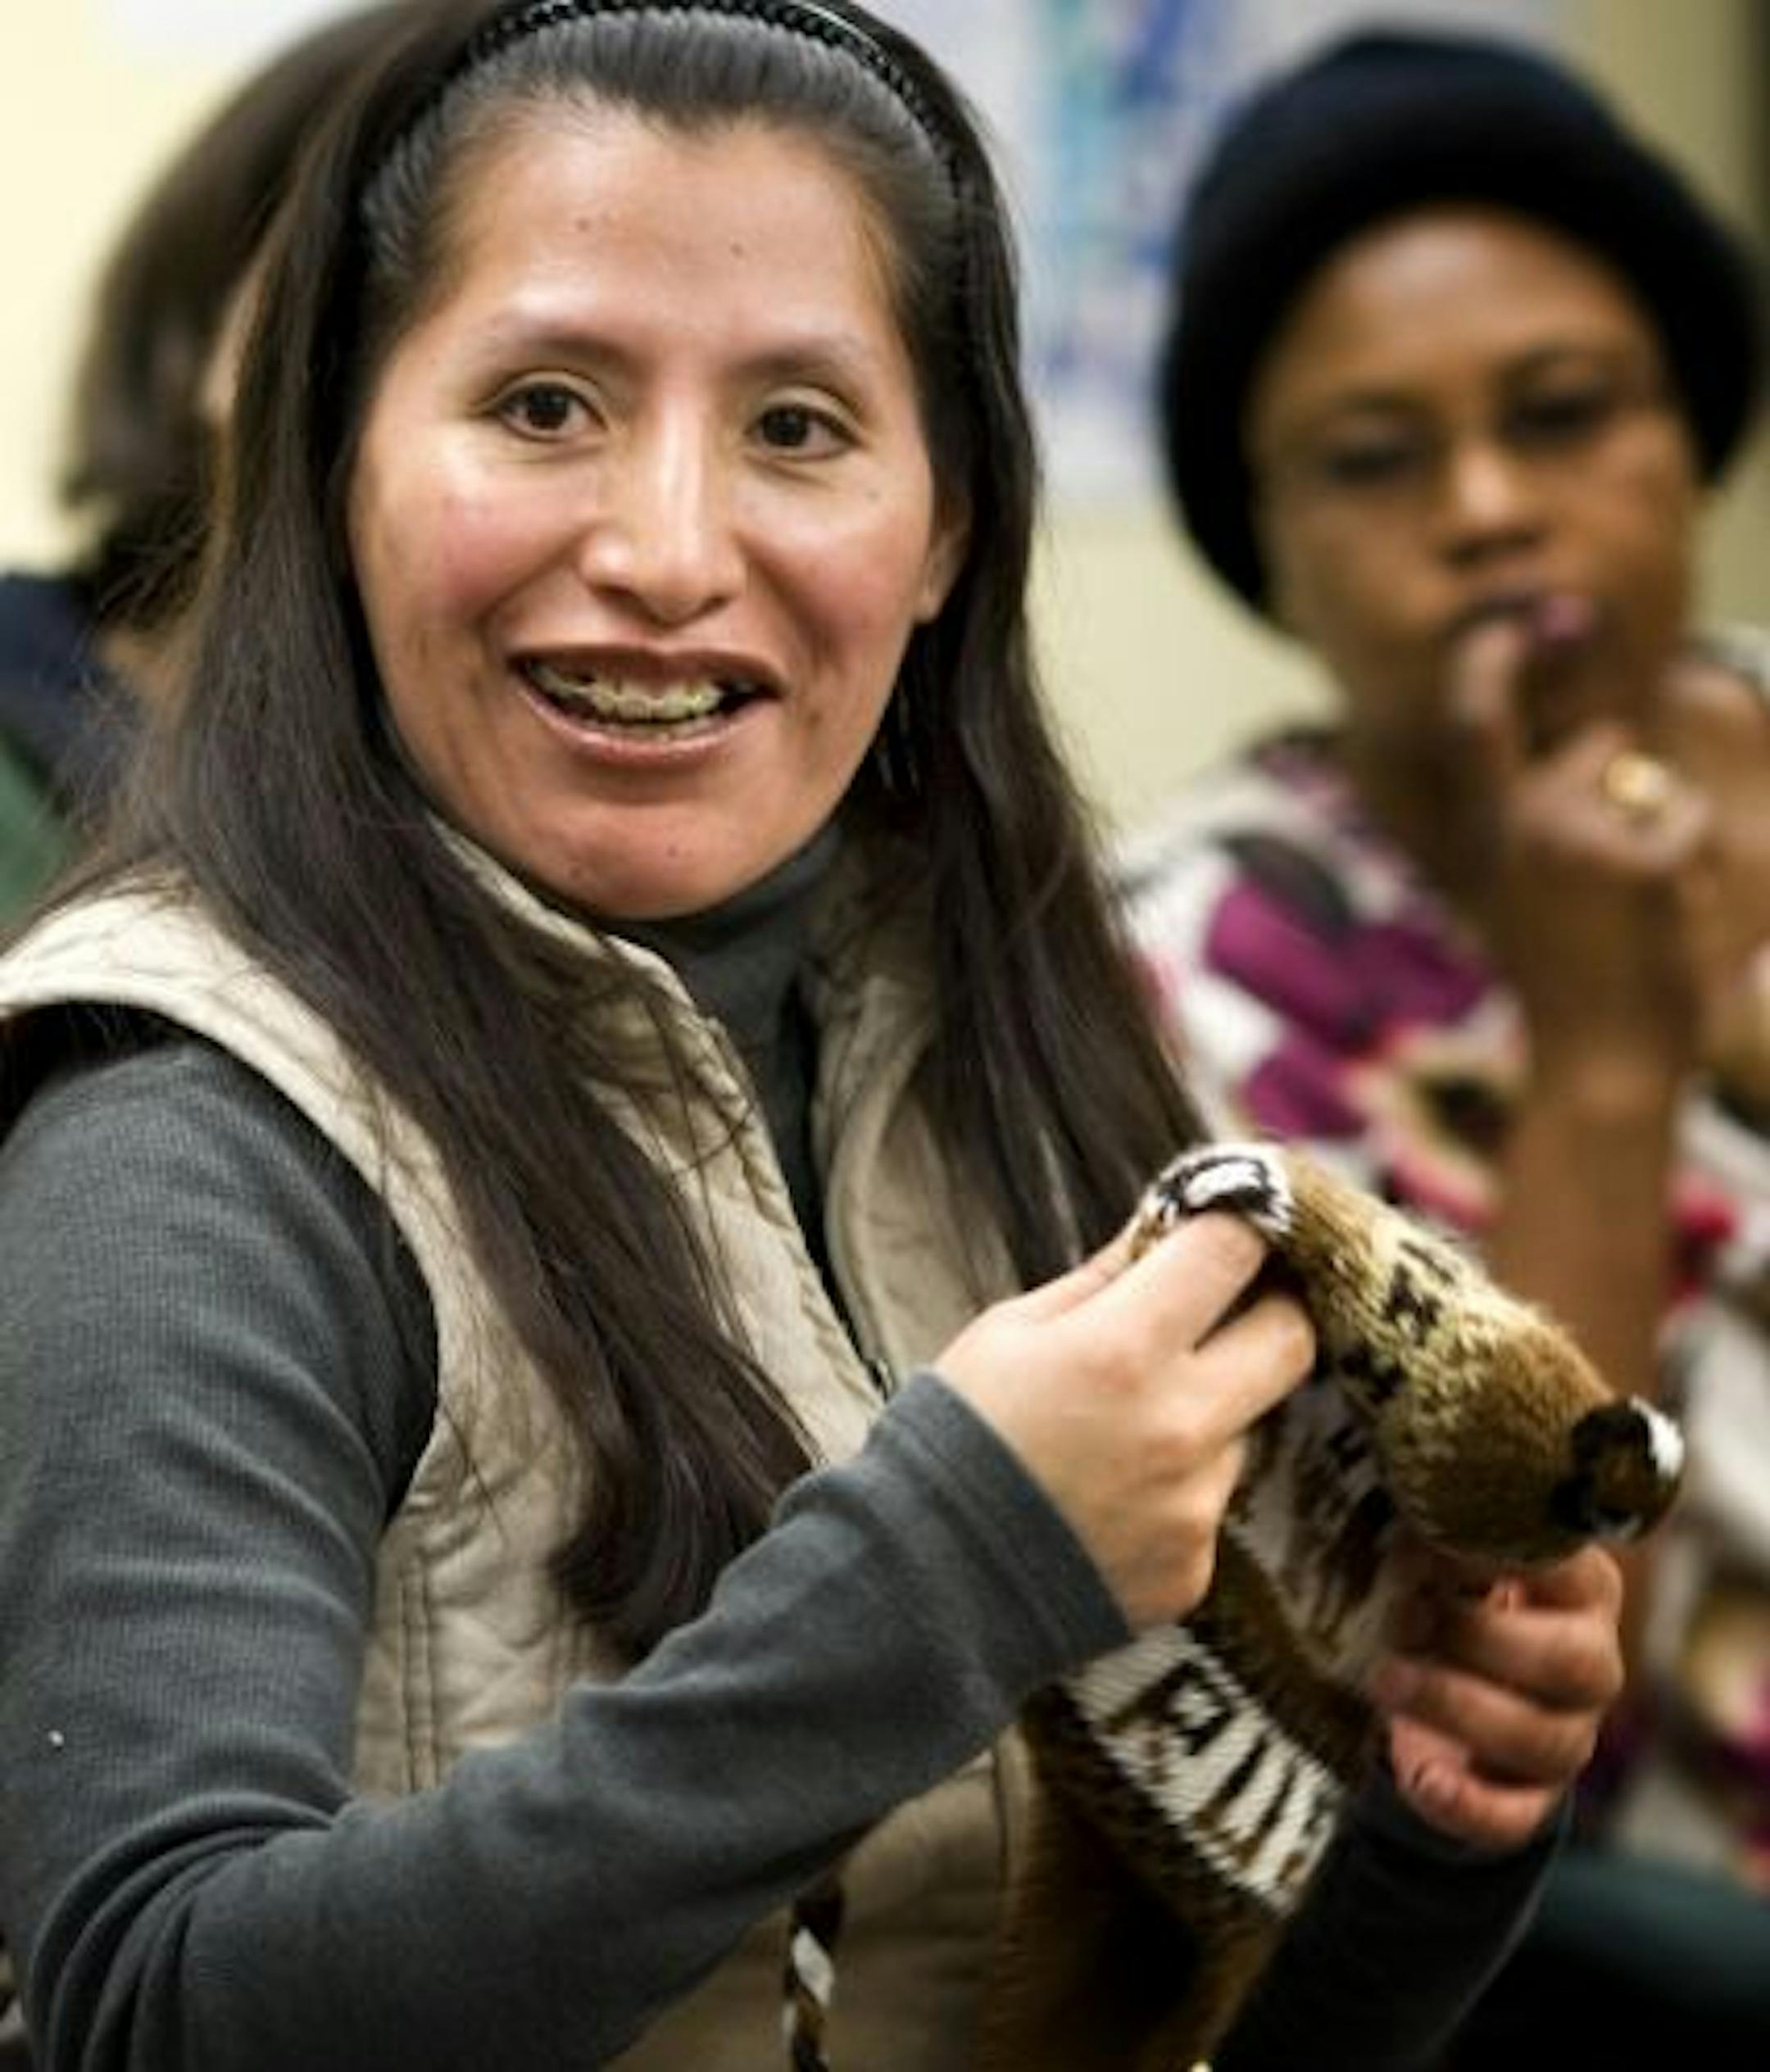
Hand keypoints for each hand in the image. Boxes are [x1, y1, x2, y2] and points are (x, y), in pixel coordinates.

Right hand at [937, 1214, 1314, 1630]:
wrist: (925, 1581)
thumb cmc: (956, 1435)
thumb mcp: (1009, 1331)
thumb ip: (1099, 1280)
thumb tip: (1162, 1231)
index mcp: (1123, 1348)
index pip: (1231, 1254)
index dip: (1243, 1224)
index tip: (1240, 1221)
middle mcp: (1178, 1425)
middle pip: (1290, 1339)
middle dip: (1271, 1309)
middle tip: (1232, 1307)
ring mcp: (1193, 1504)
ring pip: (1242, 1427)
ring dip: (1205, 1413)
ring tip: (1118, 1433)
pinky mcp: (1194, 1566)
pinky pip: (1208, 1503)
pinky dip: (1173, 1490)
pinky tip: (1108, 1498)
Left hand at [1371, 1541, 1625, 1852]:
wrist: (1444, 1676)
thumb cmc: (1448, 1590)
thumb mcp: (1447, 1553)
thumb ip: (1441, 1535)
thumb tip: (1405, 1503)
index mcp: (1580, 1586)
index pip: (1569, 1567)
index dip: (1493, 1556)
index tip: (1424, 1540)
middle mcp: (1592, 1661)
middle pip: (1571, 1661)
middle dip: (1477, 1638)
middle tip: (1403, 1616)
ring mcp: (1570, 1734)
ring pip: (1544, 1740)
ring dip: (1455, 1707)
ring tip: (1384, 1679)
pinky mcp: (1532, 1796)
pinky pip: (1516, 1815)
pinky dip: (1466, 1803)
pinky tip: (1420, 1776)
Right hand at [1447, 615, 1714, 1081]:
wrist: (1596, 1064)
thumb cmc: (1570, 986)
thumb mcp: (1528, 894)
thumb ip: (1541, 821)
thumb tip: (1599, 738)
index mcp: (1486, 836)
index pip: (1475, 722)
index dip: (1491, 659)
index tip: (1512, 628)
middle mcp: (1519, 825)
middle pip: (1598, 747)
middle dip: (1628, 782)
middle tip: (1616, 870)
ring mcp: (1575, 838)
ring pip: (1647, 780)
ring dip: (1662, 827)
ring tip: (1637, 906)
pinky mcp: (1633, 860)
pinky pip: (1687, 818)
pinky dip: (1691, 860)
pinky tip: (1661, 915)